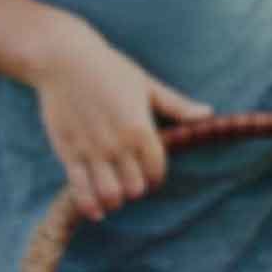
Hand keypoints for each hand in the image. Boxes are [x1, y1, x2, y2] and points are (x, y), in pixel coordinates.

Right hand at [30, 27, 210, 220]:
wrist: (63, 59)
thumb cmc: (109, 69)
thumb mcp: (146, 85)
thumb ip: (176, 106)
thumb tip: (208, 114)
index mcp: (140, 128)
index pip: (157, 171)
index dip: (156, 178)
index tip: (150, 176)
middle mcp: (118, 144)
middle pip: (135, 188)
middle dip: (136, 189)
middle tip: (130, 182)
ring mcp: (92, 151)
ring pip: (110, 195)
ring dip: (115, 199)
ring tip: (114, 192)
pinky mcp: (68, 153)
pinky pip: (80, 191)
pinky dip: (90, 206)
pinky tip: (97, 211)